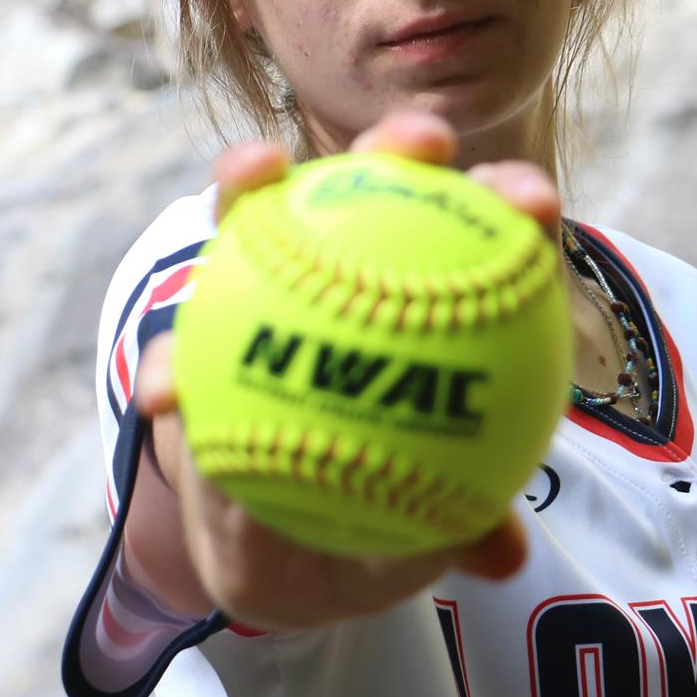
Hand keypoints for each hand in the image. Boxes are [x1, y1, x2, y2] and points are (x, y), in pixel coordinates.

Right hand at [125, 110, 559, 632]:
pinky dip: (172, 360)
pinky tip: (165, 391)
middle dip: (403, 139)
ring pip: (263, 213)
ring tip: (249, 173)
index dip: (513, 203)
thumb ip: (461, 527)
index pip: (486, 241)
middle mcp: (353, 270)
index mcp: (431, 307)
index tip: (530, 198)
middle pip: (386, 184)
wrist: (285, 548)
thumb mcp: (421, 530)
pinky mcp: (197, 335)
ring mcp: (268, 286)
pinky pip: (180, 343)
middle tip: (419, 139)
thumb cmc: (378, 517)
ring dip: (253, 177)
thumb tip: (504, 558)